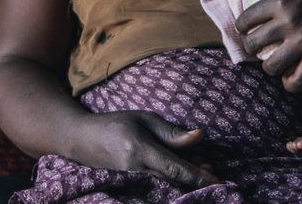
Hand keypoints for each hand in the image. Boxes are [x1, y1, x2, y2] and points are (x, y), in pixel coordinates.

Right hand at [80, 110, 218, 188]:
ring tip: (205, 167)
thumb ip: (171, 132)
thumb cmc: (116, 123)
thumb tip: (200, 137)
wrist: (83, 140)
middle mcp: (137, 169)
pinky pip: (159, 180)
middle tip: (216, 172)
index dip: (198, 176)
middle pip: (175, 179)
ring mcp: (134, 178)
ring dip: (188, 177)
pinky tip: (185, 168)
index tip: (218, 182)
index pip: (175, 167)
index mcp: (140, 150)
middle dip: (197, 177)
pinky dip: (175, 177)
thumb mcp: (145, 119)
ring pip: (168, 181)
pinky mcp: (133, 181)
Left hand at [234, 0, 301, 92]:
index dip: (242, 26)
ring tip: (274, 58)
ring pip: (270, 67)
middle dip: (251, 45)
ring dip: (269, 64)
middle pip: (252, 45)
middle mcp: (289, 23)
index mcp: (280, 1)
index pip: (244, 21)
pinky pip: (297, 81)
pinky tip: (291, 73)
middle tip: (258, 44)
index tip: (247, 27)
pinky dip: (291, 82)